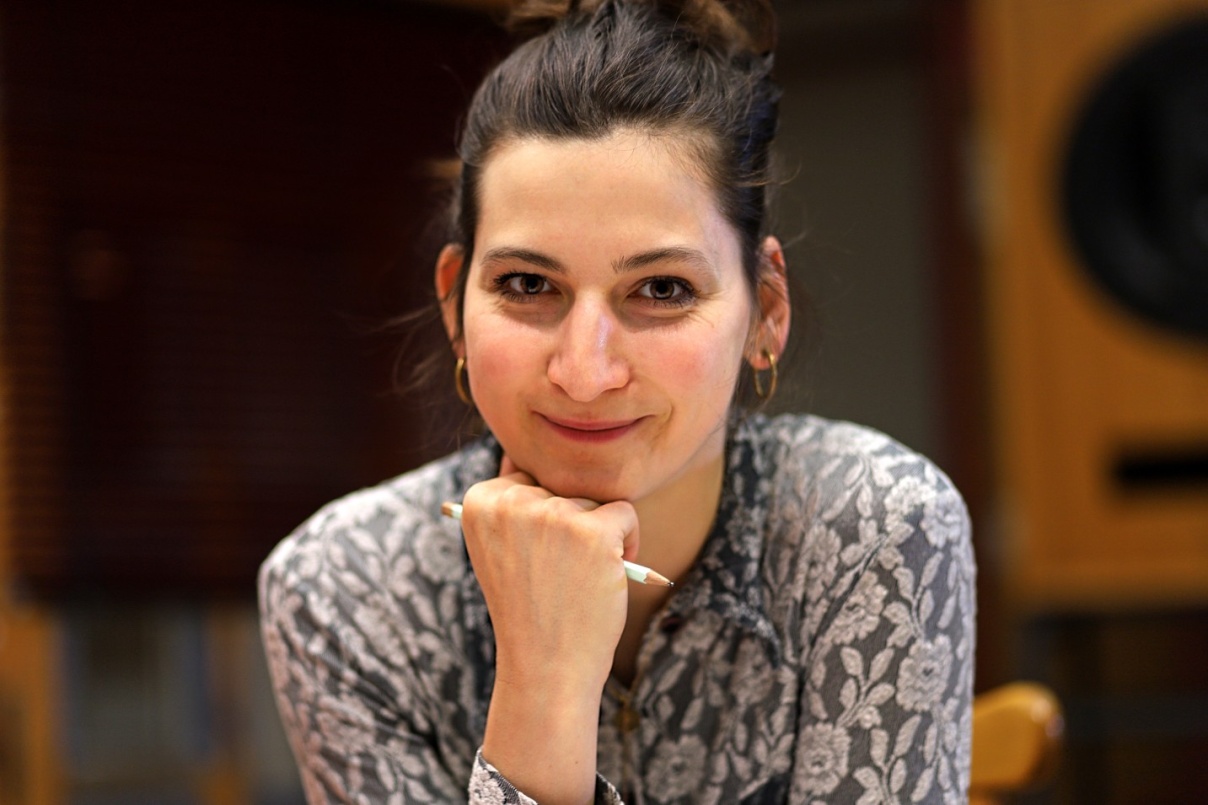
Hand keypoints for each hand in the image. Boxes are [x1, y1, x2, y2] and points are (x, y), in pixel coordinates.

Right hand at [460, 455, 639, 693]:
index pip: (527, 479)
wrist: (545, 666)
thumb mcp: (500, 548)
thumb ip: (508, 502)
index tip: (531, 560)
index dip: (540, 520)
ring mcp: (553, 515)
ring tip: (577, 578)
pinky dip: (629, 541)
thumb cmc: (528, 606)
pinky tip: (608, 572)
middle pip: (563, 488)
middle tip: (557, 572)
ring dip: (597, 534)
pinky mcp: (593, 532)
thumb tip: (520, 456)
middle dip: (569, 525)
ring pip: (594, 501)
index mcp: (480, 501)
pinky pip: (625, 513)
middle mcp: (512, 502)